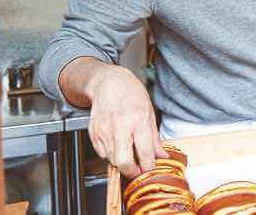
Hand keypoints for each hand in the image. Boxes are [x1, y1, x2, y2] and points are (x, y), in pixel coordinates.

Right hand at [83, 62, 166, 178]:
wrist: (109, 84)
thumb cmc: (131, 95)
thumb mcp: (149, 113)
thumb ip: (154, 138)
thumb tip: (162, 156)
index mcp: (138, 120)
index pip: (144, 151)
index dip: (148, 166)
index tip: (150, 170)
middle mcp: (120, 127)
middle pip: (123, 161)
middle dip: (131, 172)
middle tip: (138, 171)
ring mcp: (104, 131)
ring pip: (112, 160)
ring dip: (121, 162)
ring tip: (128, 152)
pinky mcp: (94, 133)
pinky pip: (102, 153)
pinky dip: (111, 154)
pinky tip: (117, 144)